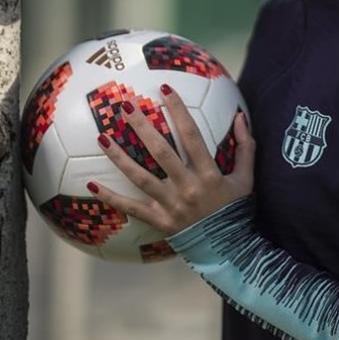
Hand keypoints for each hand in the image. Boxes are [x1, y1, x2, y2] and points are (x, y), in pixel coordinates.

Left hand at [87, 85, 254, 235]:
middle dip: (142, 127)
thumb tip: (241, 116)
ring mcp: (170, 204)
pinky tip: (92, 185)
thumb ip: (246, 147)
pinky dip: (111, 197)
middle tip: (125, 106)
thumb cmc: (235, 210)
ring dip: (119, 157)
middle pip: (160, 152)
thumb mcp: (246, 178)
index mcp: (208, 174)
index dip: (178, 111)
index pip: (191, 135)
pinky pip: (131, 208)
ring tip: (102, 138)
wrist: (228, 249)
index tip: (165, 90)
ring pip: (140, 177)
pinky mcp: (159, 220)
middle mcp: (187, 187)